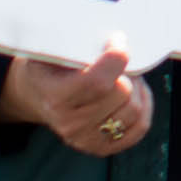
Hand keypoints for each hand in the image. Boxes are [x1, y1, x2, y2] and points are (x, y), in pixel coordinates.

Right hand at [0, 41, 151, 157]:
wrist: (36, 92)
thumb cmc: (50, 62)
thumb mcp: (53, 45)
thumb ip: (76, 39)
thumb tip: (110, 33)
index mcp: (54, 96)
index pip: (97, 82)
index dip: (116, 56)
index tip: (117, 39)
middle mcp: (69, 123)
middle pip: (122, 92)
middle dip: (126, 69)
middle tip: (119, 58)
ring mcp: (85, 139)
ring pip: (135, 109)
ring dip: (136, 87)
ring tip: (124, 75)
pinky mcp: (101, 147)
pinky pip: (140, 127)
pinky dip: (143, 105)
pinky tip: (132, 93)